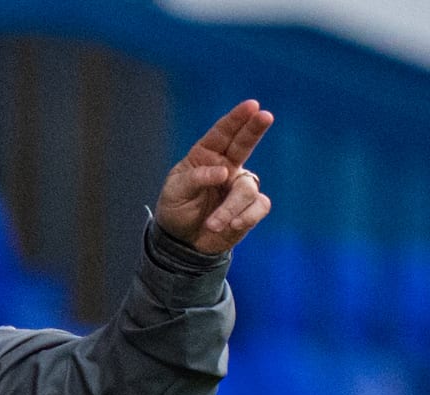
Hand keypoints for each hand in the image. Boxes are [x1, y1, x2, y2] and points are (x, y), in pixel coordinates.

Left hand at [153, 99, 273, 253]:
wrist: (182, 242)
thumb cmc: (176, 209)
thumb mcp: (175, 192)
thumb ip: (196, 179)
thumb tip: (223, 172)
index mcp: (206, 156)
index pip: (222, 133)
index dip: (236, 119)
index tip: (251, 106)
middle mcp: (227, 166)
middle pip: (244, 143)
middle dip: (254, 129)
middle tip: (265, 116)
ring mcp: (239, 186)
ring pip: (247, 188)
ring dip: (230, 207)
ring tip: (212, 224)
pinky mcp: (250, 208)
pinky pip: (259, 206)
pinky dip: (247, 217)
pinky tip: (232, 225)